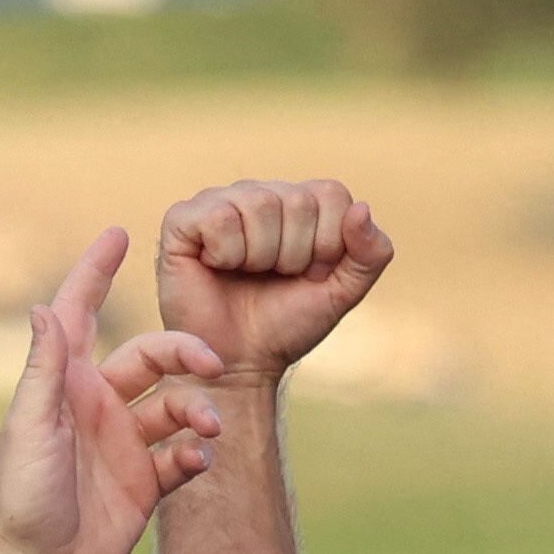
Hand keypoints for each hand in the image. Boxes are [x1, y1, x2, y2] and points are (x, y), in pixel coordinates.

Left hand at [0, 232, 227, 553]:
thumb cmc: (21, 493)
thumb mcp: (30, 424)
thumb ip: (45, 367)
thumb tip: (42, 305)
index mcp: (66, 384)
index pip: (79, 313)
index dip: (95, 273)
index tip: (119, 235)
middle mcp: (98, 405)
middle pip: (154, 357)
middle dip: (185, 353)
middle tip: (211, 365)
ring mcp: (125, 442)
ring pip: (178, 405)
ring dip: (199, 410)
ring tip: (207, 428)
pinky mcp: (148, 480)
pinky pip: (185, 455)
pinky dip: (197, 454)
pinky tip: (196, 464)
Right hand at [157, 178, 393, 381]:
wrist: (241, 360)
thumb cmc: (289, 322)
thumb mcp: (345, 291)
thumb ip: (371, 254)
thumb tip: (361, 208)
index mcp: (299, 203)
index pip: (331, 194)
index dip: (329, 243)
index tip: (313, 274)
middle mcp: (259, 193)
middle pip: (298, 200)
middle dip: (296, 254)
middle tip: (278, 277)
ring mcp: (219, 202)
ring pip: (259, 204)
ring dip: (262, 256)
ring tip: (249, 273)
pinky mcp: (182, 219)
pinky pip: (218, 218)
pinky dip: (226, 254)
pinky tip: (218, 267)